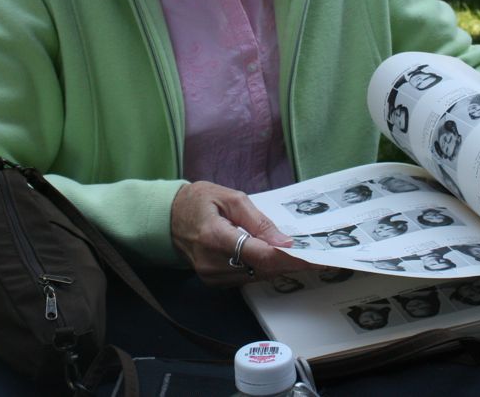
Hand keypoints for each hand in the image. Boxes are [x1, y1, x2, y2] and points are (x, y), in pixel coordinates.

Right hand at [170, 181, 302, 285]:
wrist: (168, 218)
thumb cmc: (199, 201)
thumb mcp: (230, 198)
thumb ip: (258, 220)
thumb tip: (283, 241)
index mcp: (216, 237)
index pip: (260, 255)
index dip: (288, 257)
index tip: (311, 256)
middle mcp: (212, 262)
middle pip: (261, 269)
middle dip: (287, 262)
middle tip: (311, 254)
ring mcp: (211, 276)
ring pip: (256, 276)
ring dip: (275, 266)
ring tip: (292, 253)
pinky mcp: (213, 282)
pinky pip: (245, 278)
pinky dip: (260, 268)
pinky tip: (269, 256)